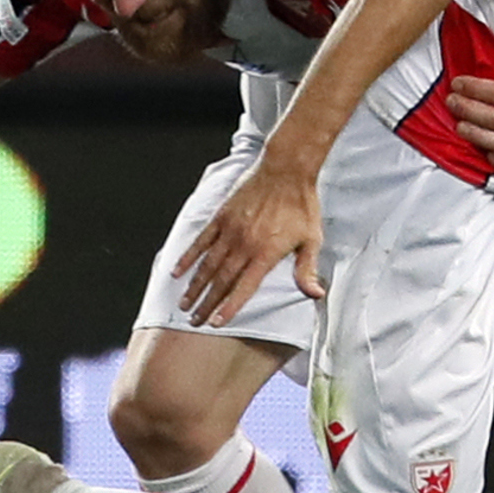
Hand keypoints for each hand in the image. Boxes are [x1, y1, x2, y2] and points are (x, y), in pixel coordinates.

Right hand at [174, 156, 324, 327]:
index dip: (229, 307)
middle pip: (221, 281)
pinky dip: (188, 257)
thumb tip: (316, 295)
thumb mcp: (312, 239)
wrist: (286, 170)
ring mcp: (230, 231)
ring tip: (184, 303)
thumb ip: (307, 269)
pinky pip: (201, 241)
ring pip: (208, 264)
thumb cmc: (302, 204)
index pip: (244, 288)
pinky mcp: (222, 217)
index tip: (215, 322)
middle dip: (207, 303)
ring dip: (195, 285)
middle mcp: (244, 245)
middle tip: (194, 320)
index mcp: (265, 254)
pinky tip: (177, 271)